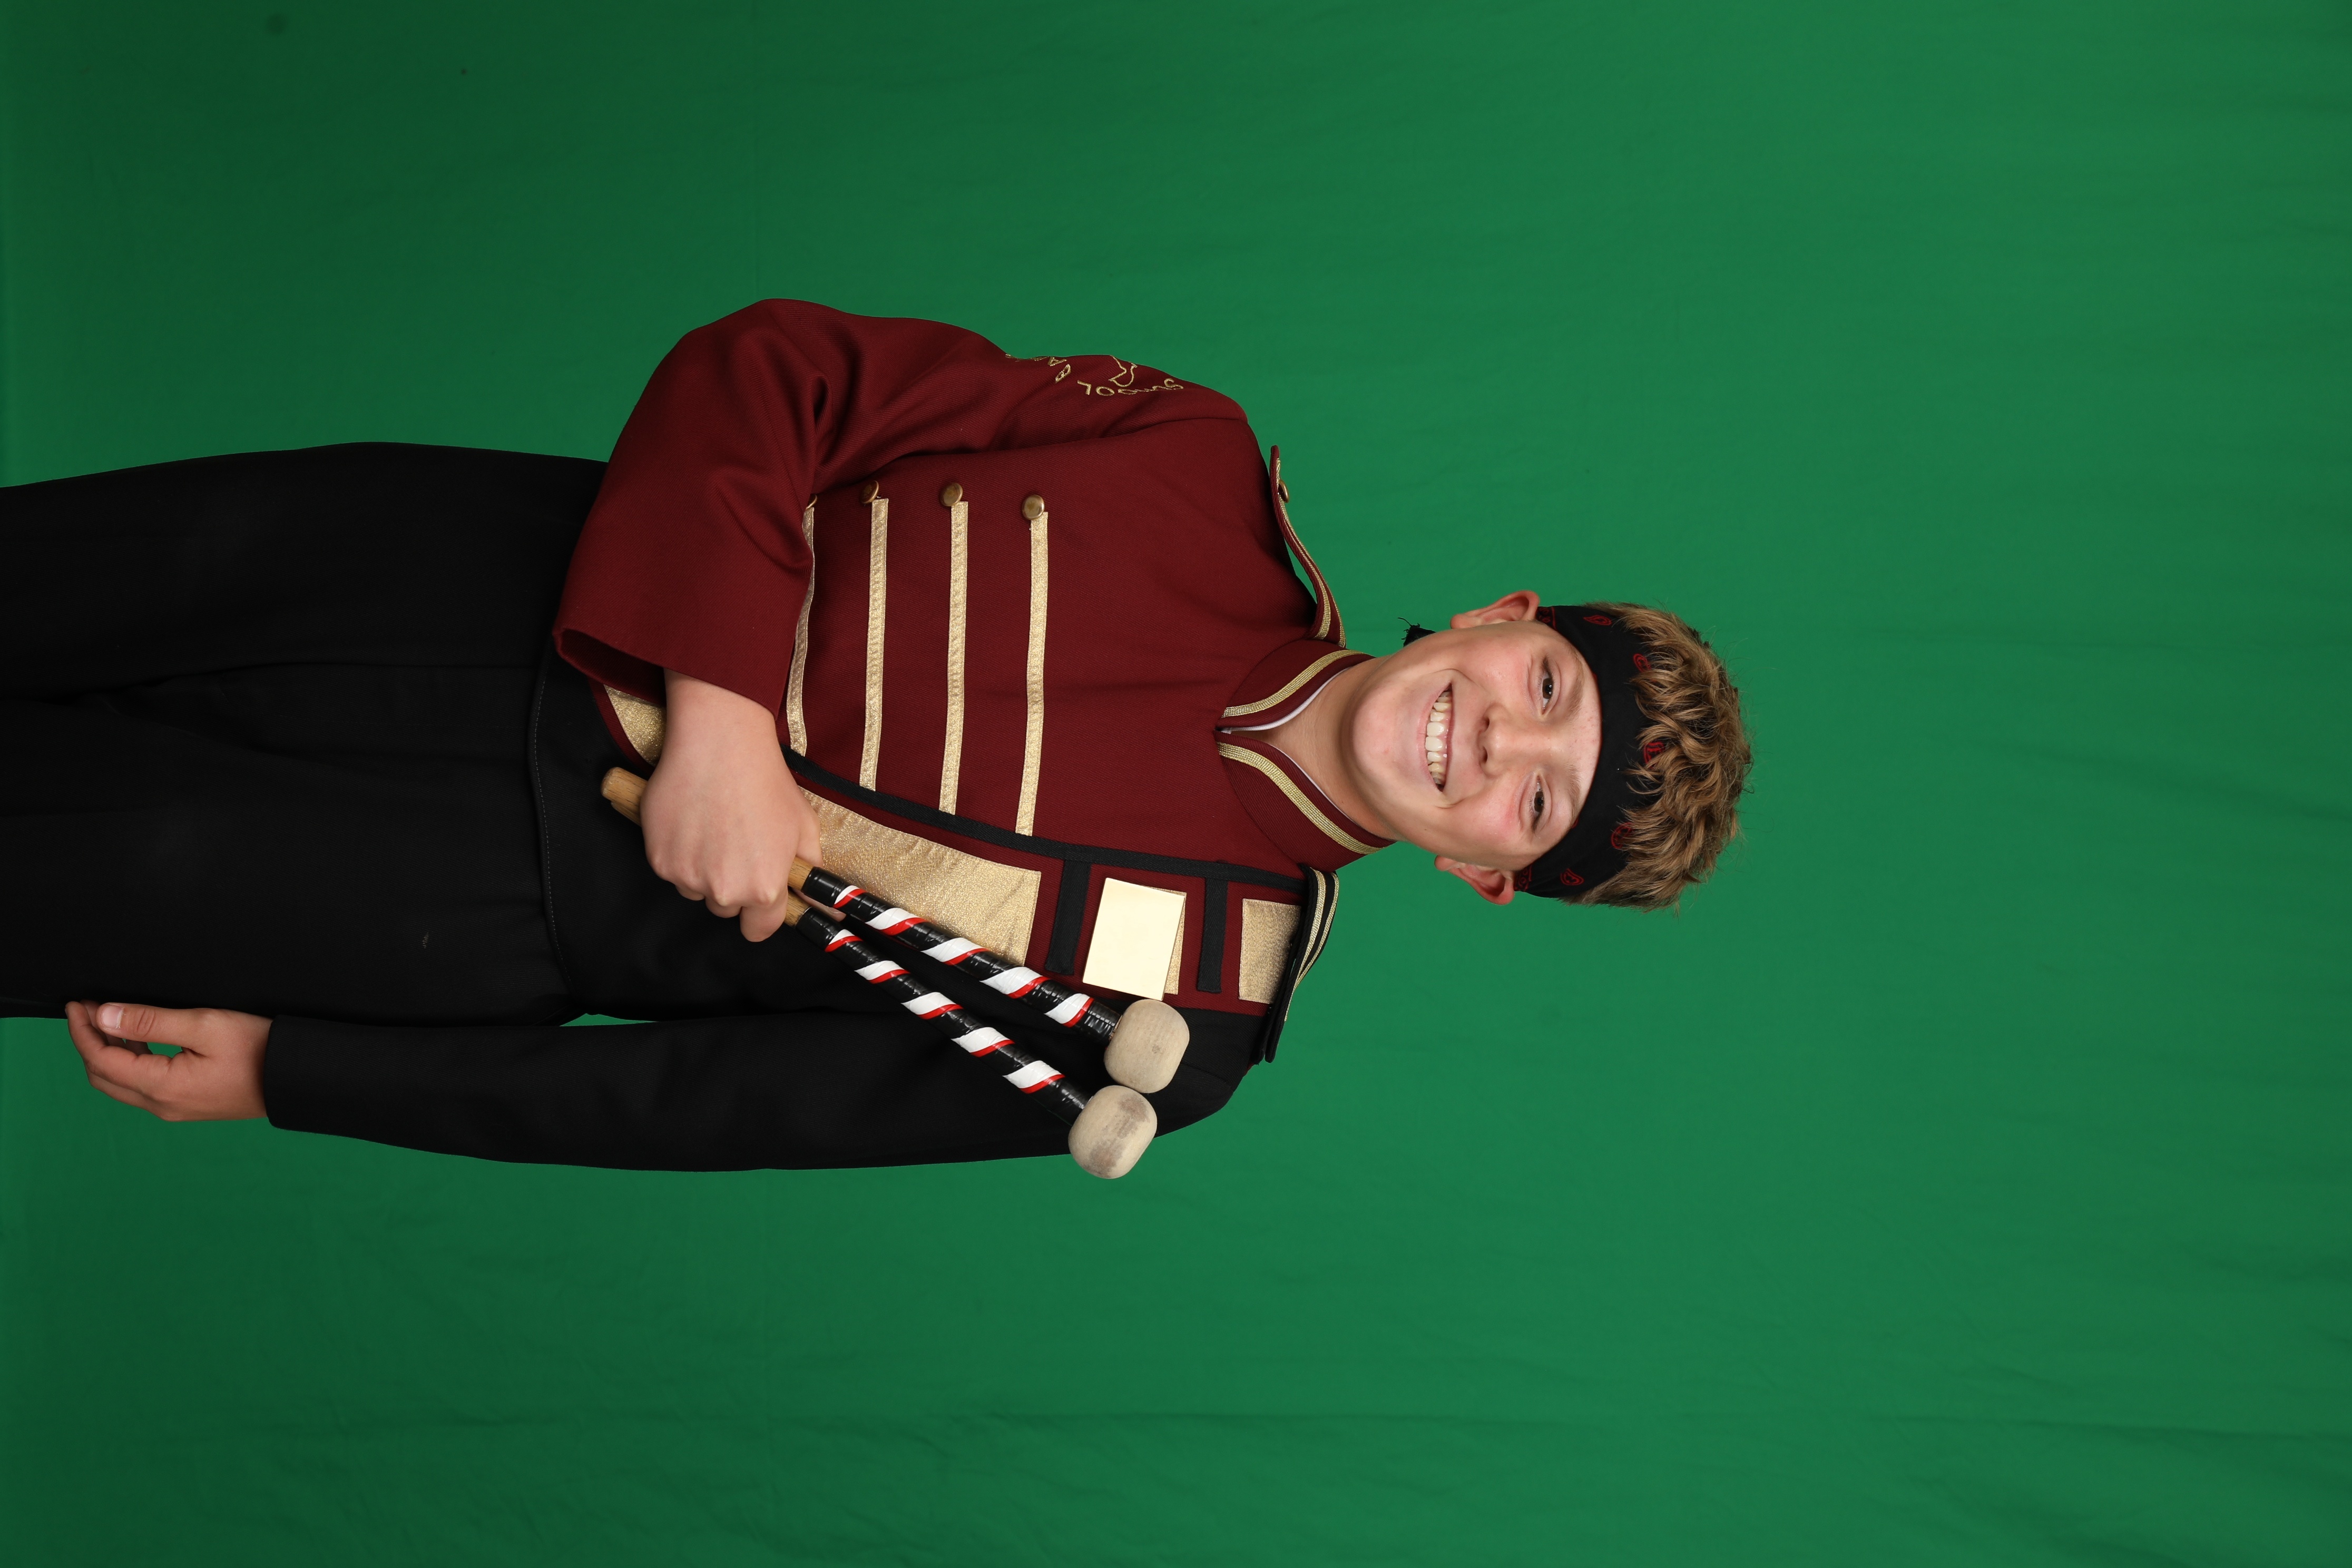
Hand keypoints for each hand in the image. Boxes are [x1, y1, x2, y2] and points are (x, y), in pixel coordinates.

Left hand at [63, 1001, 269, 1120]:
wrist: (293, 1079)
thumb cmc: (258, 1050)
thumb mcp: (204, 1025)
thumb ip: (151, 1022)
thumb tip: (105, 1016)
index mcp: (162, 1086)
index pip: (101, 1059)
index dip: (83, 1029)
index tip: (78, 1003)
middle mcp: (161, 1104)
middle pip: (102, 1076)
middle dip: (89, 1041)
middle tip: (88, 1009)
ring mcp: (173, 1108)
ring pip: (120, 1083)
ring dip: (108, 1052)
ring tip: (110, 1019)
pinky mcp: (186, 1105)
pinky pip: (142, 1086)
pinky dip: (129, 1062)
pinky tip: (139, 1040)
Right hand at [640, 671, 824, 941]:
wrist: (720, 744)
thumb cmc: (767, 783)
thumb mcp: (804, 828)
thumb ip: (813, 875)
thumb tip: (832, 911)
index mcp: (763, 889)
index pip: (759, 930)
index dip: (762, 915)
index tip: (760, 899)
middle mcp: (724, 890)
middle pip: (727, 909)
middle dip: (733, 887)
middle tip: (737, 847)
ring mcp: (687, 876)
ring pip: (697, 890)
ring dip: (704, 872)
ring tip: (713, 830)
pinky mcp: (659, 859)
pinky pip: (672, 871)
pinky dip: (680, 854)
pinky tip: (692, 823)